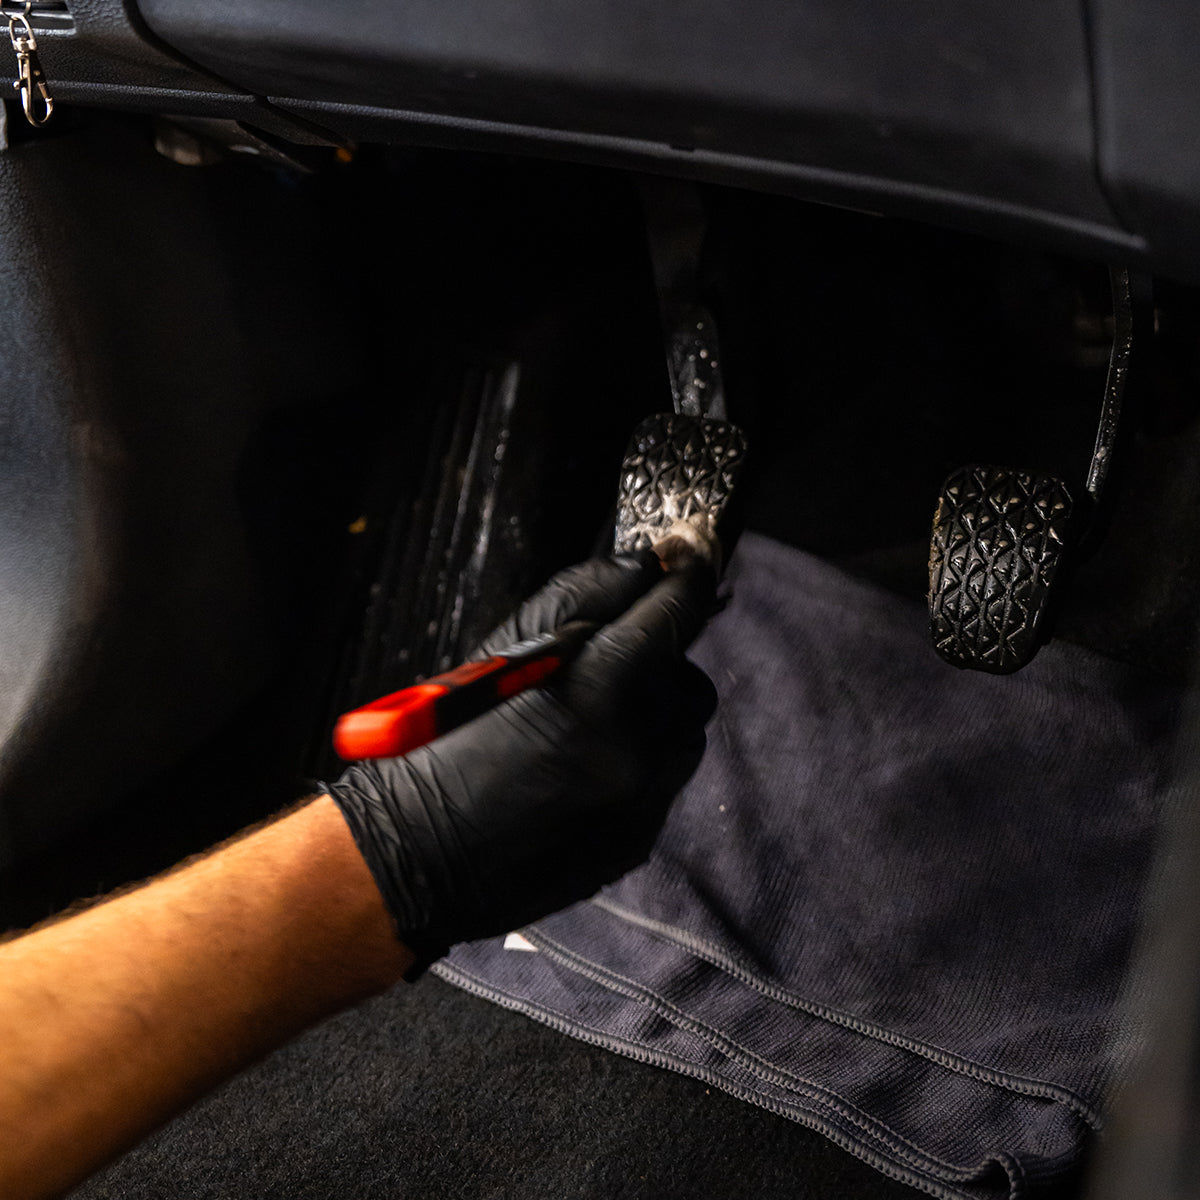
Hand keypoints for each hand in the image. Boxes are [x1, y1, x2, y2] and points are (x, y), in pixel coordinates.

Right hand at [325, 551, 717, 969]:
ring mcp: (644, 798)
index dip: (688, 579)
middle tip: (607, 668)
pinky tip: (582, 771)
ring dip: (654, 718)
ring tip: (590, 726)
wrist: (421, 849)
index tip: (688, 562)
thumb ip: (587, 594)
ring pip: (684, 734)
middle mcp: (638, 744)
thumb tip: (646, 568)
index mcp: (605, 685)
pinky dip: (638, 765)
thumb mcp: (510, 646)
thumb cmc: (449, 741)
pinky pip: (663, 783)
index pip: (677, 612)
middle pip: (689, 680)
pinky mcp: (640, 837)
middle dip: (658, 665)